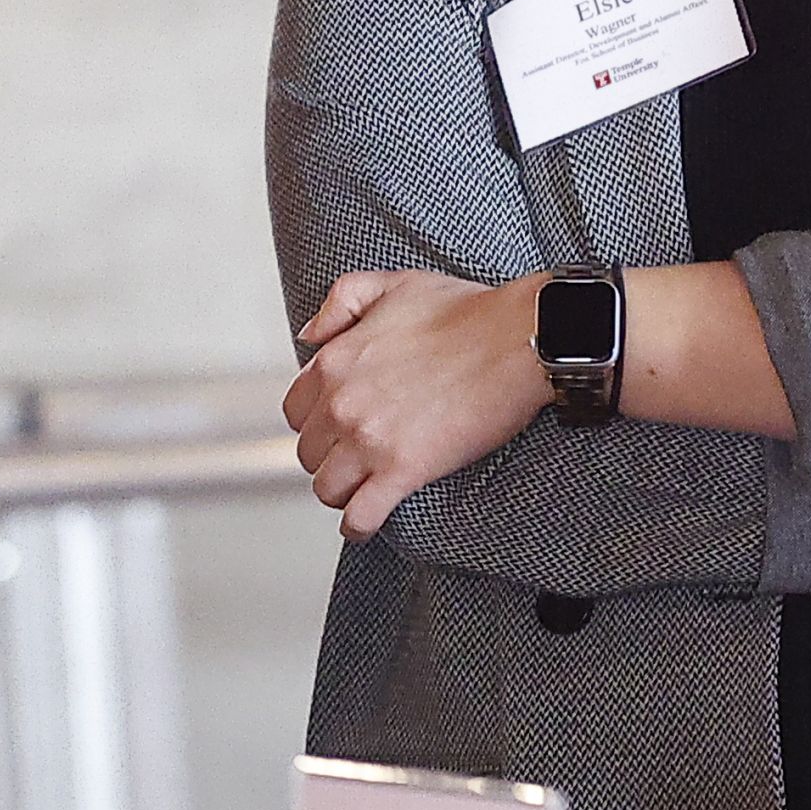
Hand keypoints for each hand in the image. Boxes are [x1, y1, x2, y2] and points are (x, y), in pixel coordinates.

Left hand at [283, 270, 553, 537]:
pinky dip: (359, 526)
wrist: (516, 341)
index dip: (314, 421)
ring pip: (327, 488)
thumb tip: (307, 335)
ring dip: (343, 492)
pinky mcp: (403, 471)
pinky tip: (366, 524)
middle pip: (308, 453)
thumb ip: (340, 302)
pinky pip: (361, 515)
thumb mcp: (393, 284)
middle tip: (356, 457)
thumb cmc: (467, 312)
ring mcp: (369, 441)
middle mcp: (342, 403)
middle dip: (329, 457)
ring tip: (363, 489)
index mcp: (336, 361)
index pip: (295, 410)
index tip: (334, 427)